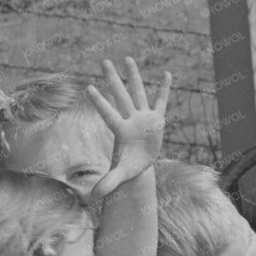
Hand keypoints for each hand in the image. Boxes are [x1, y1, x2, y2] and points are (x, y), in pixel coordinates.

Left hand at [86, 57, 171, 198]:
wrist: (139, 164)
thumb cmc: (128, 168)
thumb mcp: (120, 176)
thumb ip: (108, 183)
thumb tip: (94, 197)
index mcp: (120, 131)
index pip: (108, 114)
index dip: (99, 102)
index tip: (88, 88)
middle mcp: (130, 119)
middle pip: (120, 95)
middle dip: (113, 79)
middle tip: (104, 61)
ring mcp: (143, 117)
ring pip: (138, 92)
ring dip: (134, 76)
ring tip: (127, 58)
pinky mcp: (156, 119)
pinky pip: (161, 101)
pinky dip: (165, 89)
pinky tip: (167, 75)